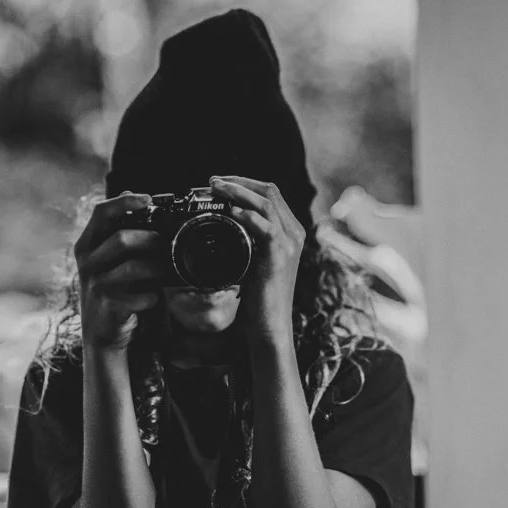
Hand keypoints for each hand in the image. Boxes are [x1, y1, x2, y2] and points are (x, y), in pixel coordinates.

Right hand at [74, 192, 163, 350]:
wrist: (104, 334)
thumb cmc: (115, 291)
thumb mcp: (113, 258)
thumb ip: (120, 230)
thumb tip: (133, 194)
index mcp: (87, 245)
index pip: (101, 213)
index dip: (124, 202)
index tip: (148, 198)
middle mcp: (87, 263)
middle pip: (121, 239)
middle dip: (151, 239)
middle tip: (168, 244)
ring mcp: (96, 286)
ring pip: (134, 267)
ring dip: (158, 268)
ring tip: (168, 271)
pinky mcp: (109, 307)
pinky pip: (142, 295)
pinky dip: (155, 295)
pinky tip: (155, 297)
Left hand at [209, 175, 305, 340]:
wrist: (270, 327)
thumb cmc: (259, 299)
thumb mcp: (253, 262)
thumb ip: (248, 241)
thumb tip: (225, 225)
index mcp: (289, 232)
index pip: (270, 193)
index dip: (244, 183)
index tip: (220, 182)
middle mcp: (294, 233)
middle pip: (270, 191)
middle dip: (239, 181)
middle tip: (213, 181)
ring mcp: (290, 244)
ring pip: (267, 202)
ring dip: (239, 191)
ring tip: (217, 188)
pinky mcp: (280, 257)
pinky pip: (267, 227)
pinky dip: (248, 216)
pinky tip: (232, 212)